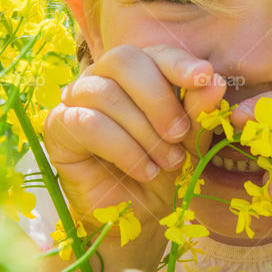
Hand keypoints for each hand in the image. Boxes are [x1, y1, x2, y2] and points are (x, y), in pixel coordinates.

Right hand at [43, 44, 224, 251]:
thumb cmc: (162, 171)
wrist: (137, 219)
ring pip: (107, 93)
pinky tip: (143, 171)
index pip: (154, 53)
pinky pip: (89, 123)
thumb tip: (213, 80)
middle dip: (158, 98)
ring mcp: (75, 99)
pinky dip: (124, 149)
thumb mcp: (189, 141)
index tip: (206, 77)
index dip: (179, 63)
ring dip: (144, 132)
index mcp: (138, 73)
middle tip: (179, 134)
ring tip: (166, 162)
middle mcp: (102, 77)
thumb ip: (198, 111)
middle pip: (124, 60)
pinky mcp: (58, 126)